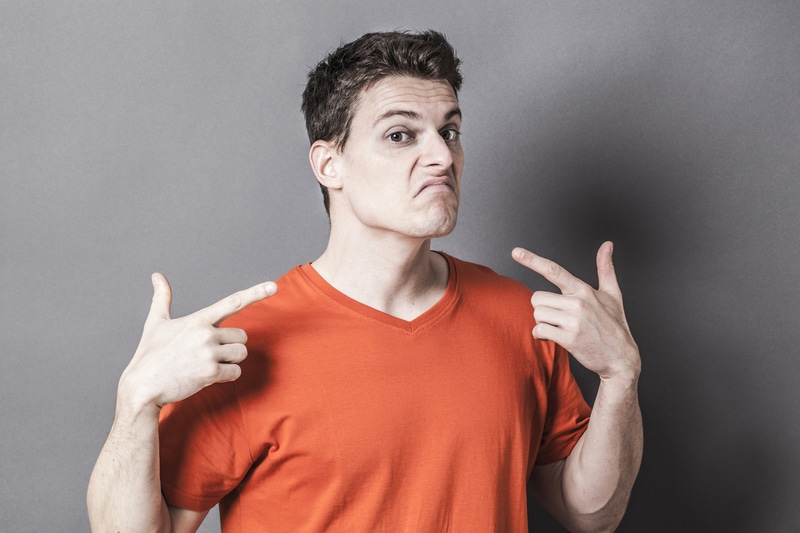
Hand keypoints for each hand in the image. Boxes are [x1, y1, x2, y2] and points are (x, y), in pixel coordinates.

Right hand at [118, 273, 276, 410]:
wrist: (143, 386)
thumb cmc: (150, 354)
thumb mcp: (155, 323)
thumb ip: (162, 298)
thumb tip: (157, 276)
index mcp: (198, 319)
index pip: (232, 302)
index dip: (255, 293)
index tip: (273, 286)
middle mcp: (206, 333)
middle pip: (242, 336)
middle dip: (231, 346)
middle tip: (210, 354)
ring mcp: (208, 353)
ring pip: (241, 354)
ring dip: (230, 361)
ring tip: (207, 364)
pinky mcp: (210, 373)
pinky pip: (235, 372)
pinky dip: (226, 376)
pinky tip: (207, 377)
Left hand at [512, 242, 639, 382]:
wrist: (621, 358)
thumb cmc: (614, 325)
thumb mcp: (613, 294)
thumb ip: (606, 268)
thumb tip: (607, 245)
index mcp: (584, 290)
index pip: (554, 271)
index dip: (533, 260)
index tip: (516, 252)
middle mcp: (578, 303)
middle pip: (537, 298)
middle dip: (542, 309)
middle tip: (557, 317)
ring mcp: (574, 321)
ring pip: (537, 314)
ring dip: (542, 322)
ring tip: (559, 328)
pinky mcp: (569, 339)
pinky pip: (539, 330)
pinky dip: (540, 335)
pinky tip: (553, 337)